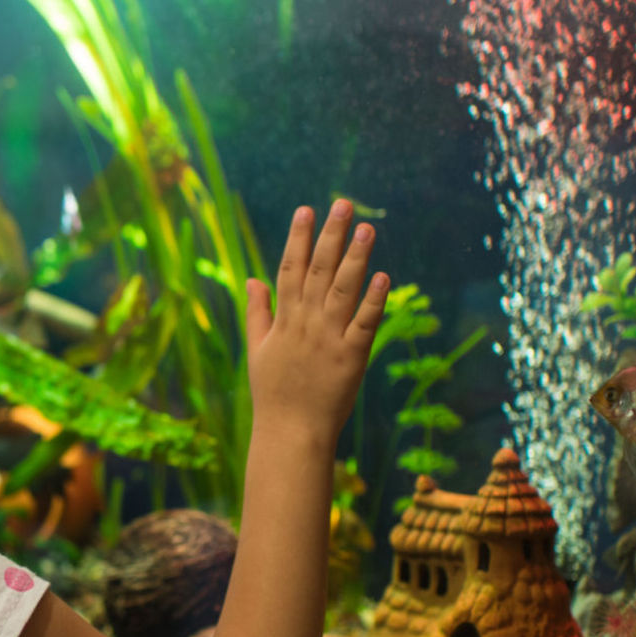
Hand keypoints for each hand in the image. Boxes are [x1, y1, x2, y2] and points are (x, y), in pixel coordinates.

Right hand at [245, 199, 388, 442]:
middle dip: (331, 235)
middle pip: (319, 270)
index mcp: (284, 319)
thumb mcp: (256, 350)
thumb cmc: (273, 393)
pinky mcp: (352, 357)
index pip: (290, 268)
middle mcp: (306, 323)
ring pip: (344, 290)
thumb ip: (257, 312)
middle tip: (343, 204)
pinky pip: (365, 323)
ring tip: (367, 228)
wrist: (290, 433)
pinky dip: (374, 300)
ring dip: (356, 257)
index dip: (298, 238)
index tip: (305, 209)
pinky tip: (383, 276)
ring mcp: (329, 339)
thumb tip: (252, 279)